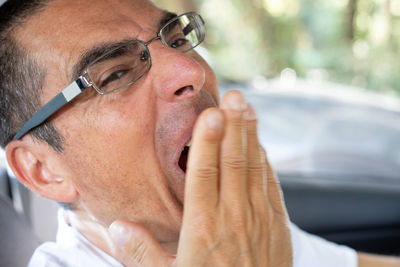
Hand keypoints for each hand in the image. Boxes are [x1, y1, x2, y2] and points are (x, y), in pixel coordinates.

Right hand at [109, 91, 291, 265]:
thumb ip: (141, 253)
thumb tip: (118, 226)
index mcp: (203, 227)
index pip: (204, 174)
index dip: (207, 141)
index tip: (210, 114)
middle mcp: (233, 217)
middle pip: (233, 162)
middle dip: (233, 126)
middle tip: (234, 96)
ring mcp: (259, 219)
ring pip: (254, 167)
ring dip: (251, 136)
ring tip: (247, 108)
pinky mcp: (277, 225)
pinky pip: (271, 185)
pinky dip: (265, 161)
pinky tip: (260, 145)